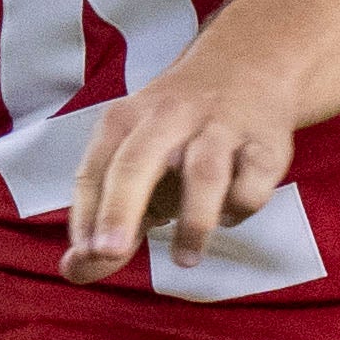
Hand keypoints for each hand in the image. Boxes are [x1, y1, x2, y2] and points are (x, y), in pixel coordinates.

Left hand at [62, 44, 309, 280]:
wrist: (250, 68)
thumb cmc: (177, 132)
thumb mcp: (135, 159)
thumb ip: (106, 217)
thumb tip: (75, 271)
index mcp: (125, 120)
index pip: (95, 171)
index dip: (86, 216)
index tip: (84, 257)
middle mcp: (168, 117)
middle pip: (137, 163)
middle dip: (119, 210)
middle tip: (109, 253)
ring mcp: (219, 127)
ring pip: (203, 173)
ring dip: (192, 222)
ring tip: (185, 260)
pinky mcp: (264, 143)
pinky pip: (252, 183)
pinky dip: (238, 207)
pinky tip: (228, 212)